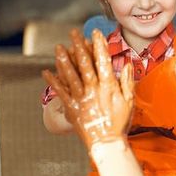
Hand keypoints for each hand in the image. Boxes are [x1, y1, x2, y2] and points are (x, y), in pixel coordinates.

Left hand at [42, 28, 133, 149]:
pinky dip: (53, 81)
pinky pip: (60, 92)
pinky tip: (46, 72)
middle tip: (74, 33)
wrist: (107, 143)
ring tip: (59, 47)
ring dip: (64, 60)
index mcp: (108, 87)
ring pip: (70, 75)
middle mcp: (93, 90)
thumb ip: (127, 82)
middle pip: (84, 64)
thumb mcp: (129, 101)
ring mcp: (81, 98)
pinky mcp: (72, 108)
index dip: (99, 46)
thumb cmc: (119, 123)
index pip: (103, 61)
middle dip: (79, 46)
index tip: (95, 33)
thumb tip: (127, 65)